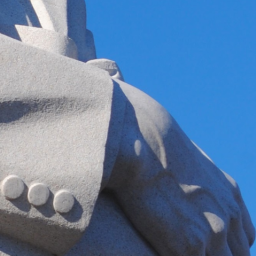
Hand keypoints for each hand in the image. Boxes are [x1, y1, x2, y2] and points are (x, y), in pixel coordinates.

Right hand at [108, 81, 253, 255]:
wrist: (137, 136)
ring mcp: (212, 233)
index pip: (244, 238)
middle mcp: (228, 215)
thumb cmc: (148, 139)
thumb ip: (190, 173)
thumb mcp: (182, 154)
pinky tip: (163, 250)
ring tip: (178, 248)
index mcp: (229, 194)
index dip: (226, 246)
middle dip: (218, 254)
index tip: (208, 246)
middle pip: (237, 255)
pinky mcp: (189, 246)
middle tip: (195, 248)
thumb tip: (175, 172)